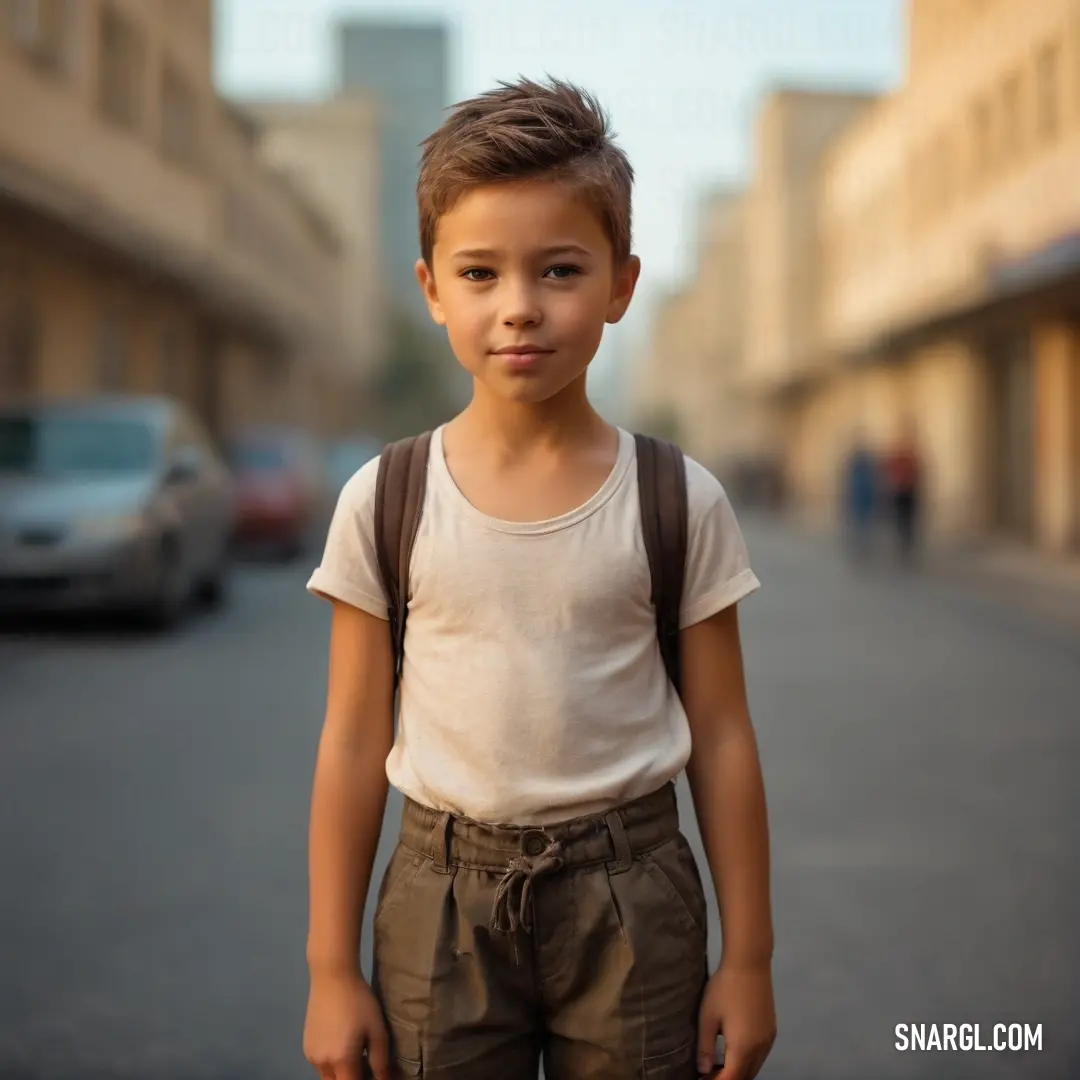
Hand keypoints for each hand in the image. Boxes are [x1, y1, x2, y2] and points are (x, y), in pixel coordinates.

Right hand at [303, 968, 389, 1079]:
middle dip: (352, 1078)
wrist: (332, 977)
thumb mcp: (377, 1030)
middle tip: (367, 1063)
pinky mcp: (306, 1045)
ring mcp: (311, 1055)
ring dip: (341, 1072)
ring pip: (328, 1076)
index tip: (374, 1074)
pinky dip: (332, 1062)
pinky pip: (320, 1064)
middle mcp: (322, 1063)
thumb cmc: (359, 1001)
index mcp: (342, 1061)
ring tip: (356, 1050)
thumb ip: (381, 1061)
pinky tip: (342, 1041)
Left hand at [696, 962, 776, 1078]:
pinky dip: (748, 1060)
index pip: (731, 1079)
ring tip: (718, 1065)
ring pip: (755, 1067)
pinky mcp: (772, 1030)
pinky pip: (760, 1055)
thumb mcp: (708, 1017)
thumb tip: (704, 1070)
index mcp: (743, 1049)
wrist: (749, 964)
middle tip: (708, 1073)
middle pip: (745, 1076)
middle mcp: (760, 1049)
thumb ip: (706, 1047)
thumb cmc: (724, 989)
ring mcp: (768, 1040)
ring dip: (738, 1070)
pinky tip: (734, 1050)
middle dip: (728, 1079)